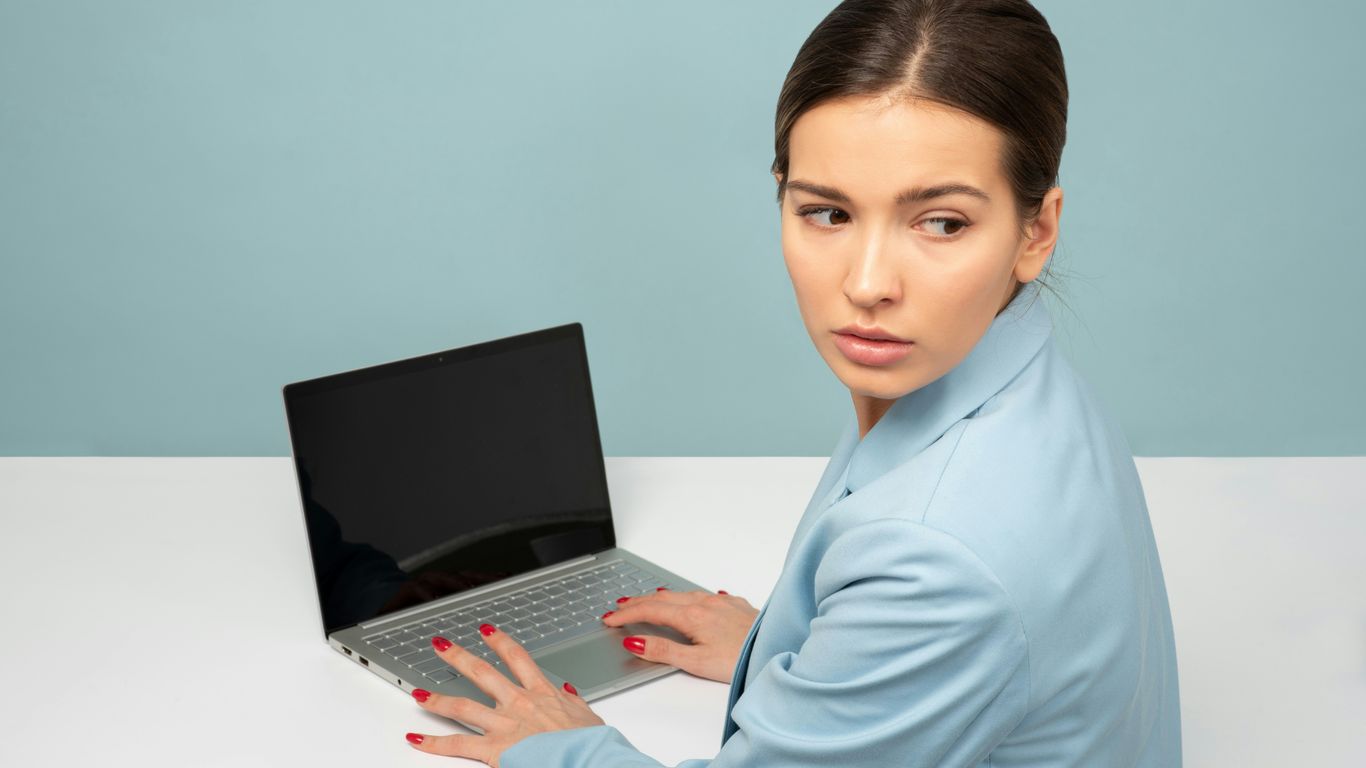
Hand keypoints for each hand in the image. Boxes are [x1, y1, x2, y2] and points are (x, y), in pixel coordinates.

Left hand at [405, 625, 604, 765]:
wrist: (587, 759)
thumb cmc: (589, 743)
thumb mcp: (587, 716)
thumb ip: (573, 702)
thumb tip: (567, 691)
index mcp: (542, 693)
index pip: (516, 658)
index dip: (499, 641)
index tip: (486, 631)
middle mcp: (519, 703)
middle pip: (482, 673)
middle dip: (459, 657)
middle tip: (442, 645)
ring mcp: (504, 724)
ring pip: (462, 706)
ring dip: (436, 699)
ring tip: (417, 693)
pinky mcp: (495, 749)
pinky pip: (458, 744)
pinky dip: (434, 742)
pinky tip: (417, 739)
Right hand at [603, 589, 759, 682]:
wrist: (778, 650)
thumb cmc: (742, 661)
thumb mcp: (697, 663)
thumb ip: (663, 651)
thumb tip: (634, 641)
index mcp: (693, 616)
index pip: (650, 610)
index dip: (626, 615)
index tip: (609, 619)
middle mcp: (706, 603)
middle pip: (663, 598)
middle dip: (638, 602)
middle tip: (619, 607)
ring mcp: (722, 602)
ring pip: (683, 594)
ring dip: (660, 598)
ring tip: (646, 601)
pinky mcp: (736, 605)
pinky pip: (704, 595)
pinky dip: (686, 598)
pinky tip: (689, 601)